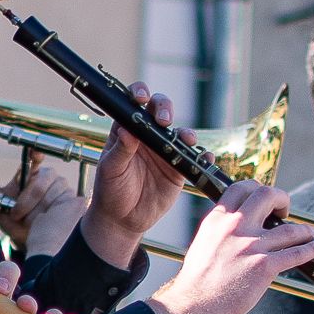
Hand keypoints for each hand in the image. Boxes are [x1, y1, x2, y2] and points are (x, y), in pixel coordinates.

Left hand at [0, 156, 84, 257]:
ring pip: (50, 192)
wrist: (31, 243)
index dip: (35, 154)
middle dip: (27, 197)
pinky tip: (46, 221)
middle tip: (16, 213)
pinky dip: (49, 214)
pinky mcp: (74, 200)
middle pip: (42, 177)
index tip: (34, 152)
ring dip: (35, 209)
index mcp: (31, 175)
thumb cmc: (15, 221)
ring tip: (30, 221)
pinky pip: (62, 202)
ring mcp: (62, 188)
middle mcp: (48, 178)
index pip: (35, 157)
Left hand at [77, 84, 185, 262]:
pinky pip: (194, 158)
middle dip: (165, 108)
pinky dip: (202, 157)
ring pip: (180, 132)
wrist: (123, 219)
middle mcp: (147, 135)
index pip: (133, 103)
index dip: (139, 94)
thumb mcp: (110, 170)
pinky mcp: (178, 168)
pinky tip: (203, 159)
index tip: (141, 98)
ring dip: (186, 132)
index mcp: (126, 130)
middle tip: (164, 121)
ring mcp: (164, 150)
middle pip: (161, 110)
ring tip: (186, 139)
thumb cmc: (110, 190)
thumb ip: (120, 150)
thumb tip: (126, 130)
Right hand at [146, 179, 313, 313]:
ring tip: (310, 234)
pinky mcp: (263, 267)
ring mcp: (250, 246)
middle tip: (285, 211)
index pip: (241, 188)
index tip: (265, 200)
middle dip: (282, 199)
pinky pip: (296, 253)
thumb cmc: (197, 281)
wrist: (192, 305)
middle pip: (267, 196)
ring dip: (305, 230)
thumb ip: (222, 231)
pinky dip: (313, 248)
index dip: (258, 189)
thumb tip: (241, 228)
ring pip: (290, 229)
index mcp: (217, 219)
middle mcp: (234, 227)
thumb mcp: (204, 243)